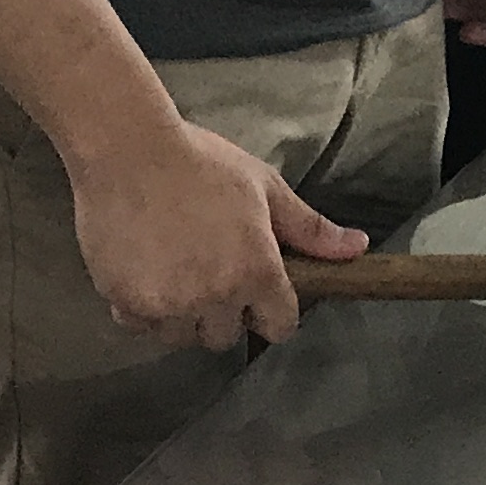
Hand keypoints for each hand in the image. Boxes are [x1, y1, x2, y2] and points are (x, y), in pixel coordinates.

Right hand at [69, 119, 361, 350]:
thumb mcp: (264, 186)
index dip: (270, 309)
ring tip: (171, 268)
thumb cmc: (200, 161)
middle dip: (221, 311)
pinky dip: (142, 307)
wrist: (127, 148)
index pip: (279, 326)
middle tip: (206, 268)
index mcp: (257, 271)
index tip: (254, 289)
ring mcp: (170, 304)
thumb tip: (359, 248)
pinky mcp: (128, 303)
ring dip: (180, 314)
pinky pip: (141, 325)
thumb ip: (310, 228)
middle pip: (227, 336)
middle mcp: (217, 297)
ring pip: (182, 336)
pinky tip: (142, 269)